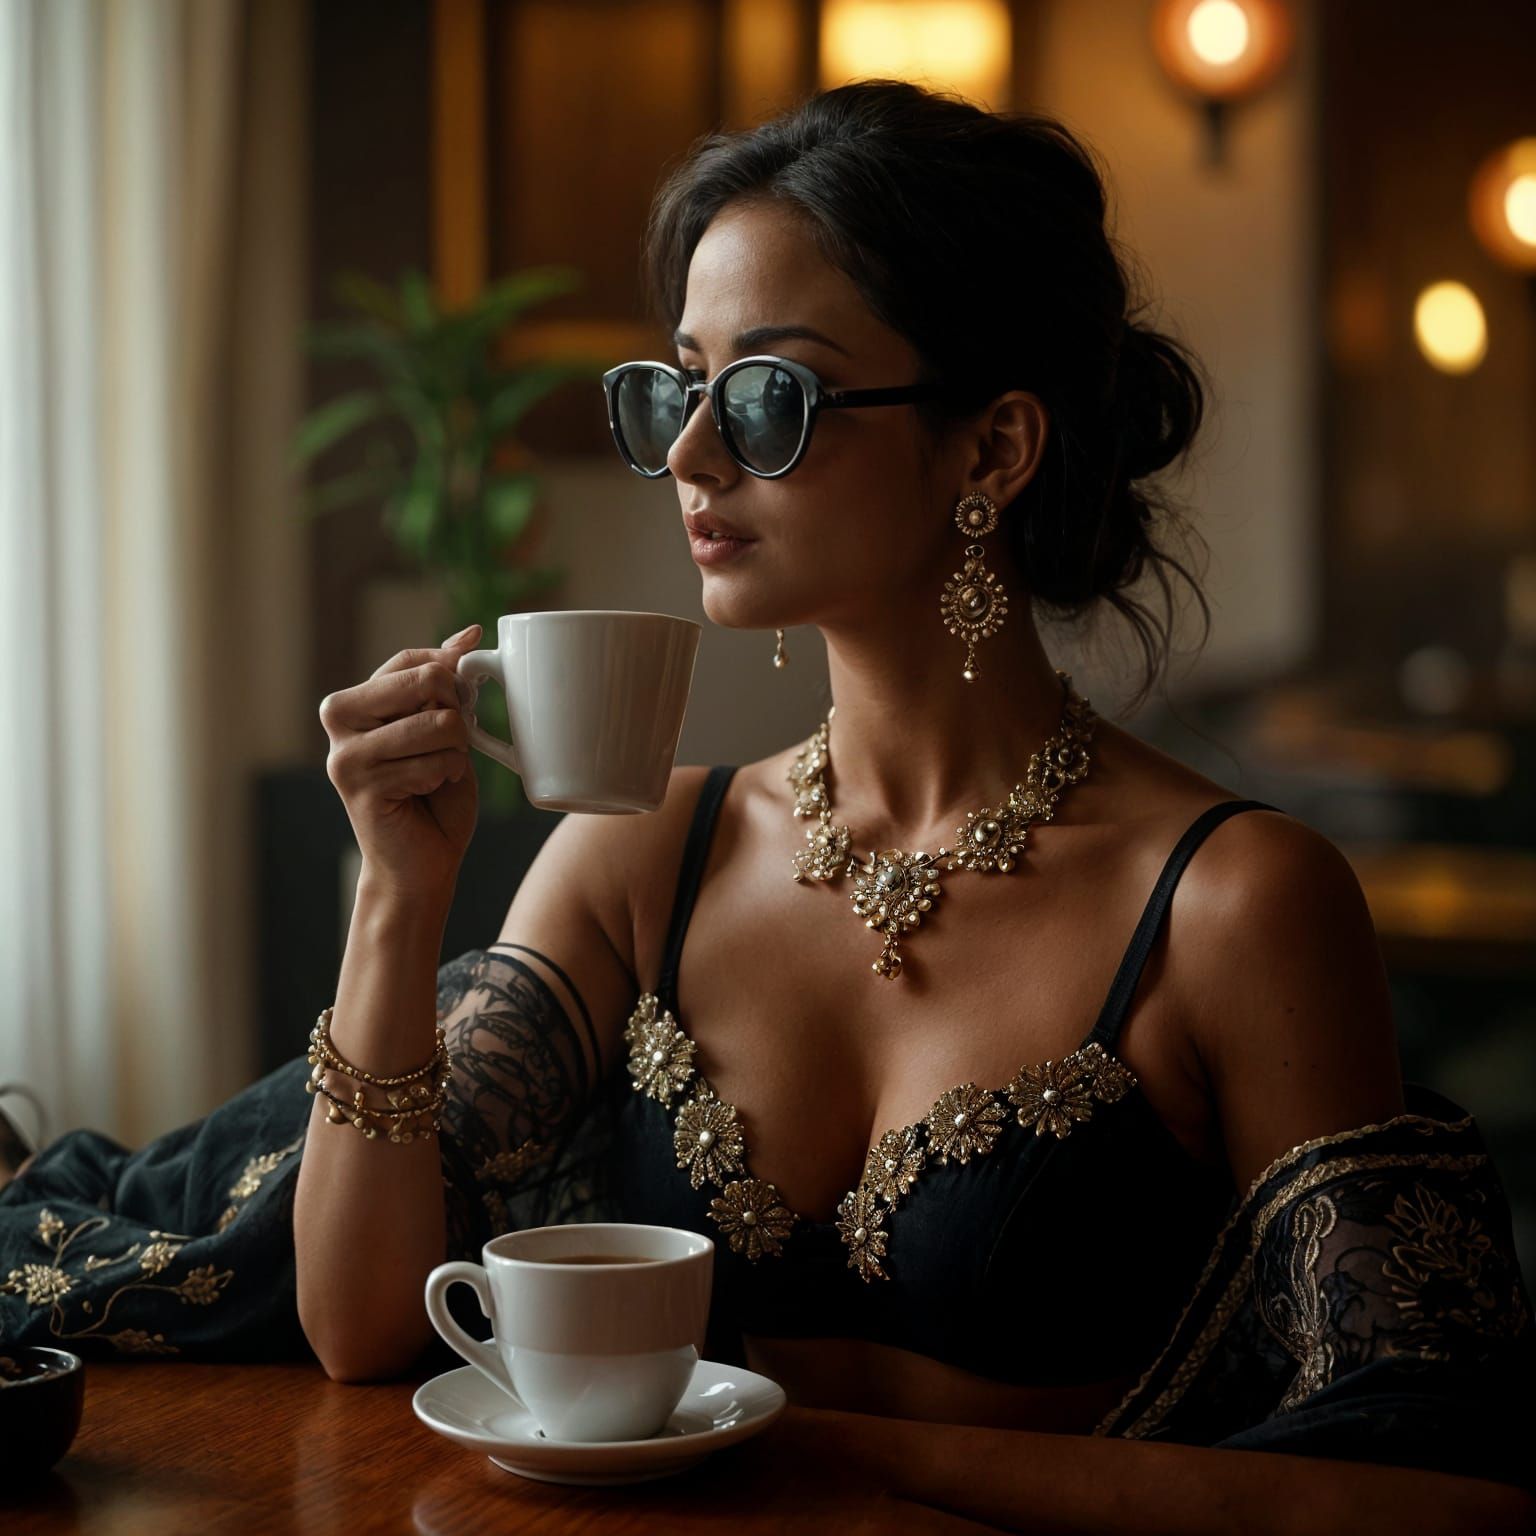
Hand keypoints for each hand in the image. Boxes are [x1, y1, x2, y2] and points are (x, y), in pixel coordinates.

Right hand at [319, 623, 483, 906]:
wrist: (421, 865)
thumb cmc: (433, 796)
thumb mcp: (442, 729)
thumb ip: (444, 684)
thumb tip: (470, 633)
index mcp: (353, 701)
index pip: (412, 660)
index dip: (450, 671)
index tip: (464, 690)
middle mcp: (339, 720)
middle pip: (427, 682)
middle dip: (455, 716)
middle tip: (446, 747)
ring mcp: (346, 754)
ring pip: (439, 724)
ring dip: (455, 754)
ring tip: (435, 774)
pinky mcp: (362, 787)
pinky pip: (437, 763)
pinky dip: (447, 778)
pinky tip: (426, 794)